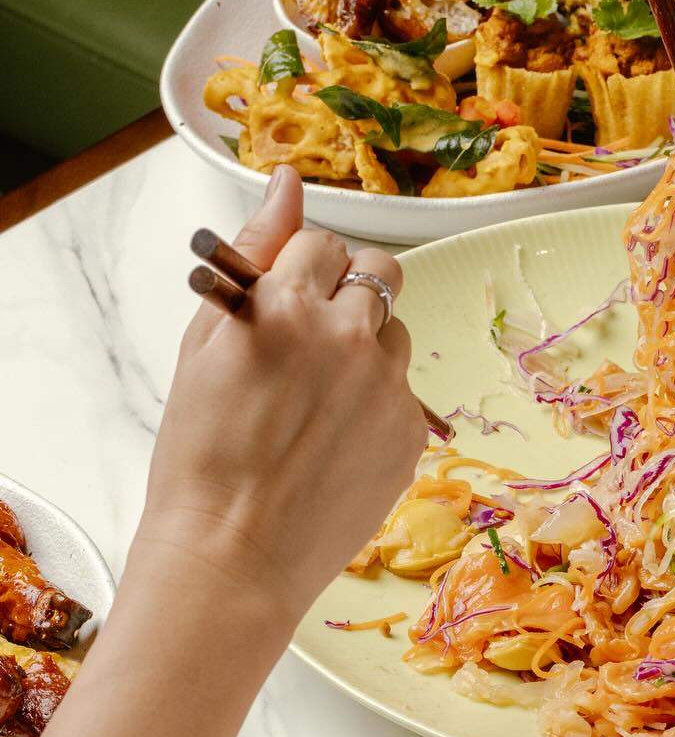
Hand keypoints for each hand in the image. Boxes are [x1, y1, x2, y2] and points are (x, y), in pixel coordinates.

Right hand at [137, 168, 426, 623]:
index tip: (286, 300)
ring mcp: (387, 385)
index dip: (301, 271)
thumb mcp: (206, 344)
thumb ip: (254, 253)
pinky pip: (403, 390)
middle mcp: (348, 335)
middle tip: (311, 340)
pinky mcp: (411, 430)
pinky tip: (334, 440)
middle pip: (378, 271)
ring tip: (317, 401)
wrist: (232, 555)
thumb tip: (286, 181)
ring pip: (395, 330)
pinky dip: (376, 402)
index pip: (322, 242)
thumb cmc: (201, 455)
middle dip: (348, 291)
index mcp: (286, 304)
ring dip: (366, 346)